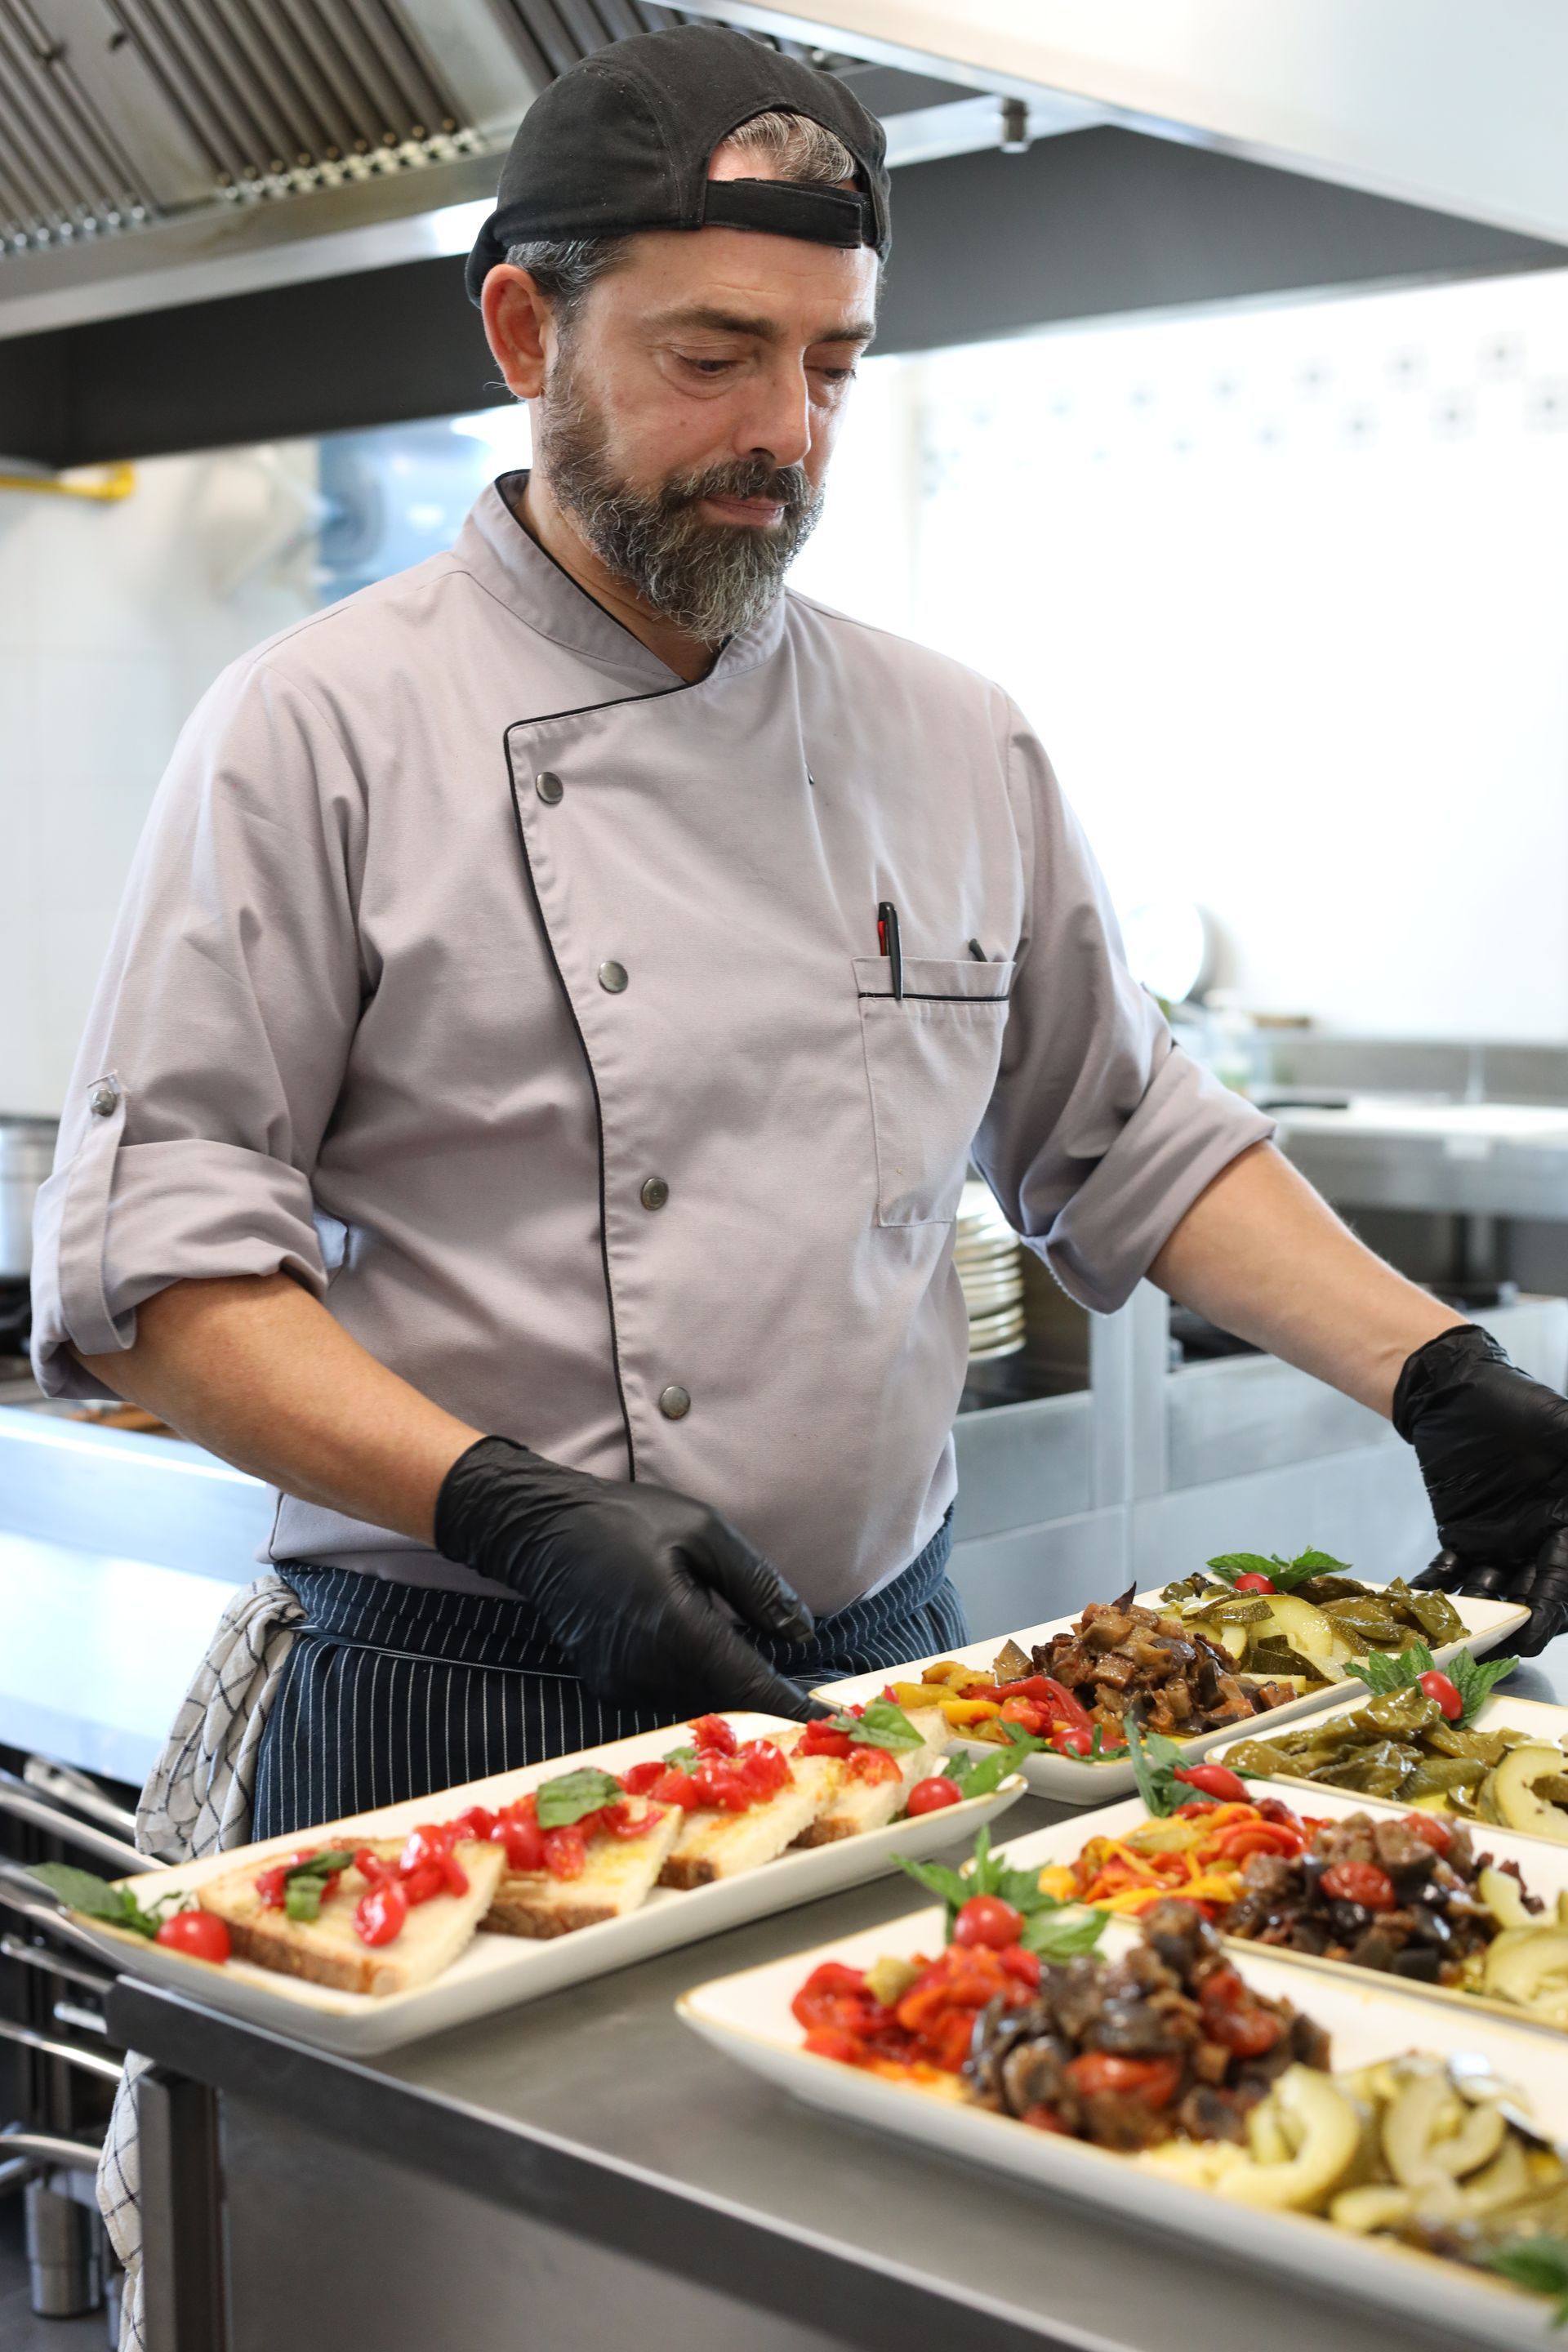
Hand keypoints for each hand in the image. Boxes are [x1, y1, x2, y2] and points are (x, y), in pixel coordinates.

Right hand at [434, 1435, 820, 1715]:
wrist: (542, 1531)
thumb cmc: (626, 1520)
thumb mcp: (704, 1530)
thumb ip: (756, 1584)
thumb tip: (802, 1634)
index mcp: (675, 1625)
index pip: (747, 1682)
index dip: (791, 1704)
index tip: (832, 1720)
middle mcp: (646, 1667)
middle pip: (725, 1699)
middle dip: (767, 1698)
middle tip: (810, 1695)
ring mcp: (621, 1682)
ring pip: (697, 1701)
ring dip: (732, 1691)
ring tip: (764, 1673)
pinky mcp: (607, 1685)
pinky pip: (667, 1695)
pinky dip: (697, 1684)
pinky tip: (711, 1657)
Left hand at [1395, 1325, 1567, 1656]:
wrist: (1456, 1390)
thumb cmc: (1516, 1405)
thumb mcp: (1562, 1428)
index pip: (1566, 1580)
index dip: (1552, 1609)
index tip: (1535, 1632)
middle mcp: (1540, 1541)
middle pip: (1533, 1596)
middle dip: (1516, 1624)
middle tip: (1489, 1646)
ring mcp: (1500, 1542)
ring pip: (1492, 1591)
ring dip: (1475, 1613)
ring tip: (1451, 1633)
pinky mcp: (1461, 1536)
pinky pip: (1450, 1573)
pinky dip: (1436, 1591)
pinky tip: (1418, 1606)